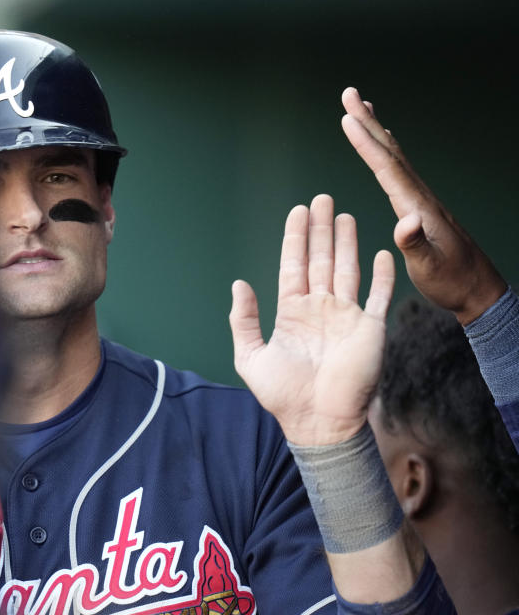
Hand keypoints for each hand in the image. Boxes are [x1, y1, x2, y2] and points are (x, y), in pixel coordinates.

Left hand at [229, 195, 394, 445]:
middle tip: (321, 198)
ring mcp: (346, 316)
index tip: (298, 211)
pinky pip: (378, 295)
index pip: (293, 266)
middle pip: (320, 259)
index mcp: (292, 313)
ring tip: (344, 214)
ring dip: (346, 242)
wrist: (318, 421)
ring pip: (347, 269)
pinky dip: (382, 275)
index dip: (295, 238)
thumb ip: (244, 319)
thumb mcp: (251, 356)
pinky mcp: (370, 328)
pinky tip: (381, 252)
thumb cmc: (282, 394)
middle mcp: (319, 309)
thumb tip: (239, 283)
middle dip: (320, 229)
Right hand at [341, 86, 505, 324]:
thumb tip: (405, 220)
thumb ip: (415, 244)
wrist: (478, 289)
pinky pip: (399, 170)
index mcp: (417, 206)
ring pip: (395, 156)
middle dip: (367, 122)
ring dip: (376, 131)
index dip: (365, 142)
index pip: (386, 168)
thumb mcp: (430, 267)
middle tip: (350, 93)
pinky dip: (387, 151)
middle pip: (390, 151)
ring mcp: (422, 199)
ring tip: (362, 108)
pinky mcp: (421, 206)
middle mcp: (420, 196)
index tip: (346, 118)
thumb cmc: (452, 281)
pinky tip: (385, 147)